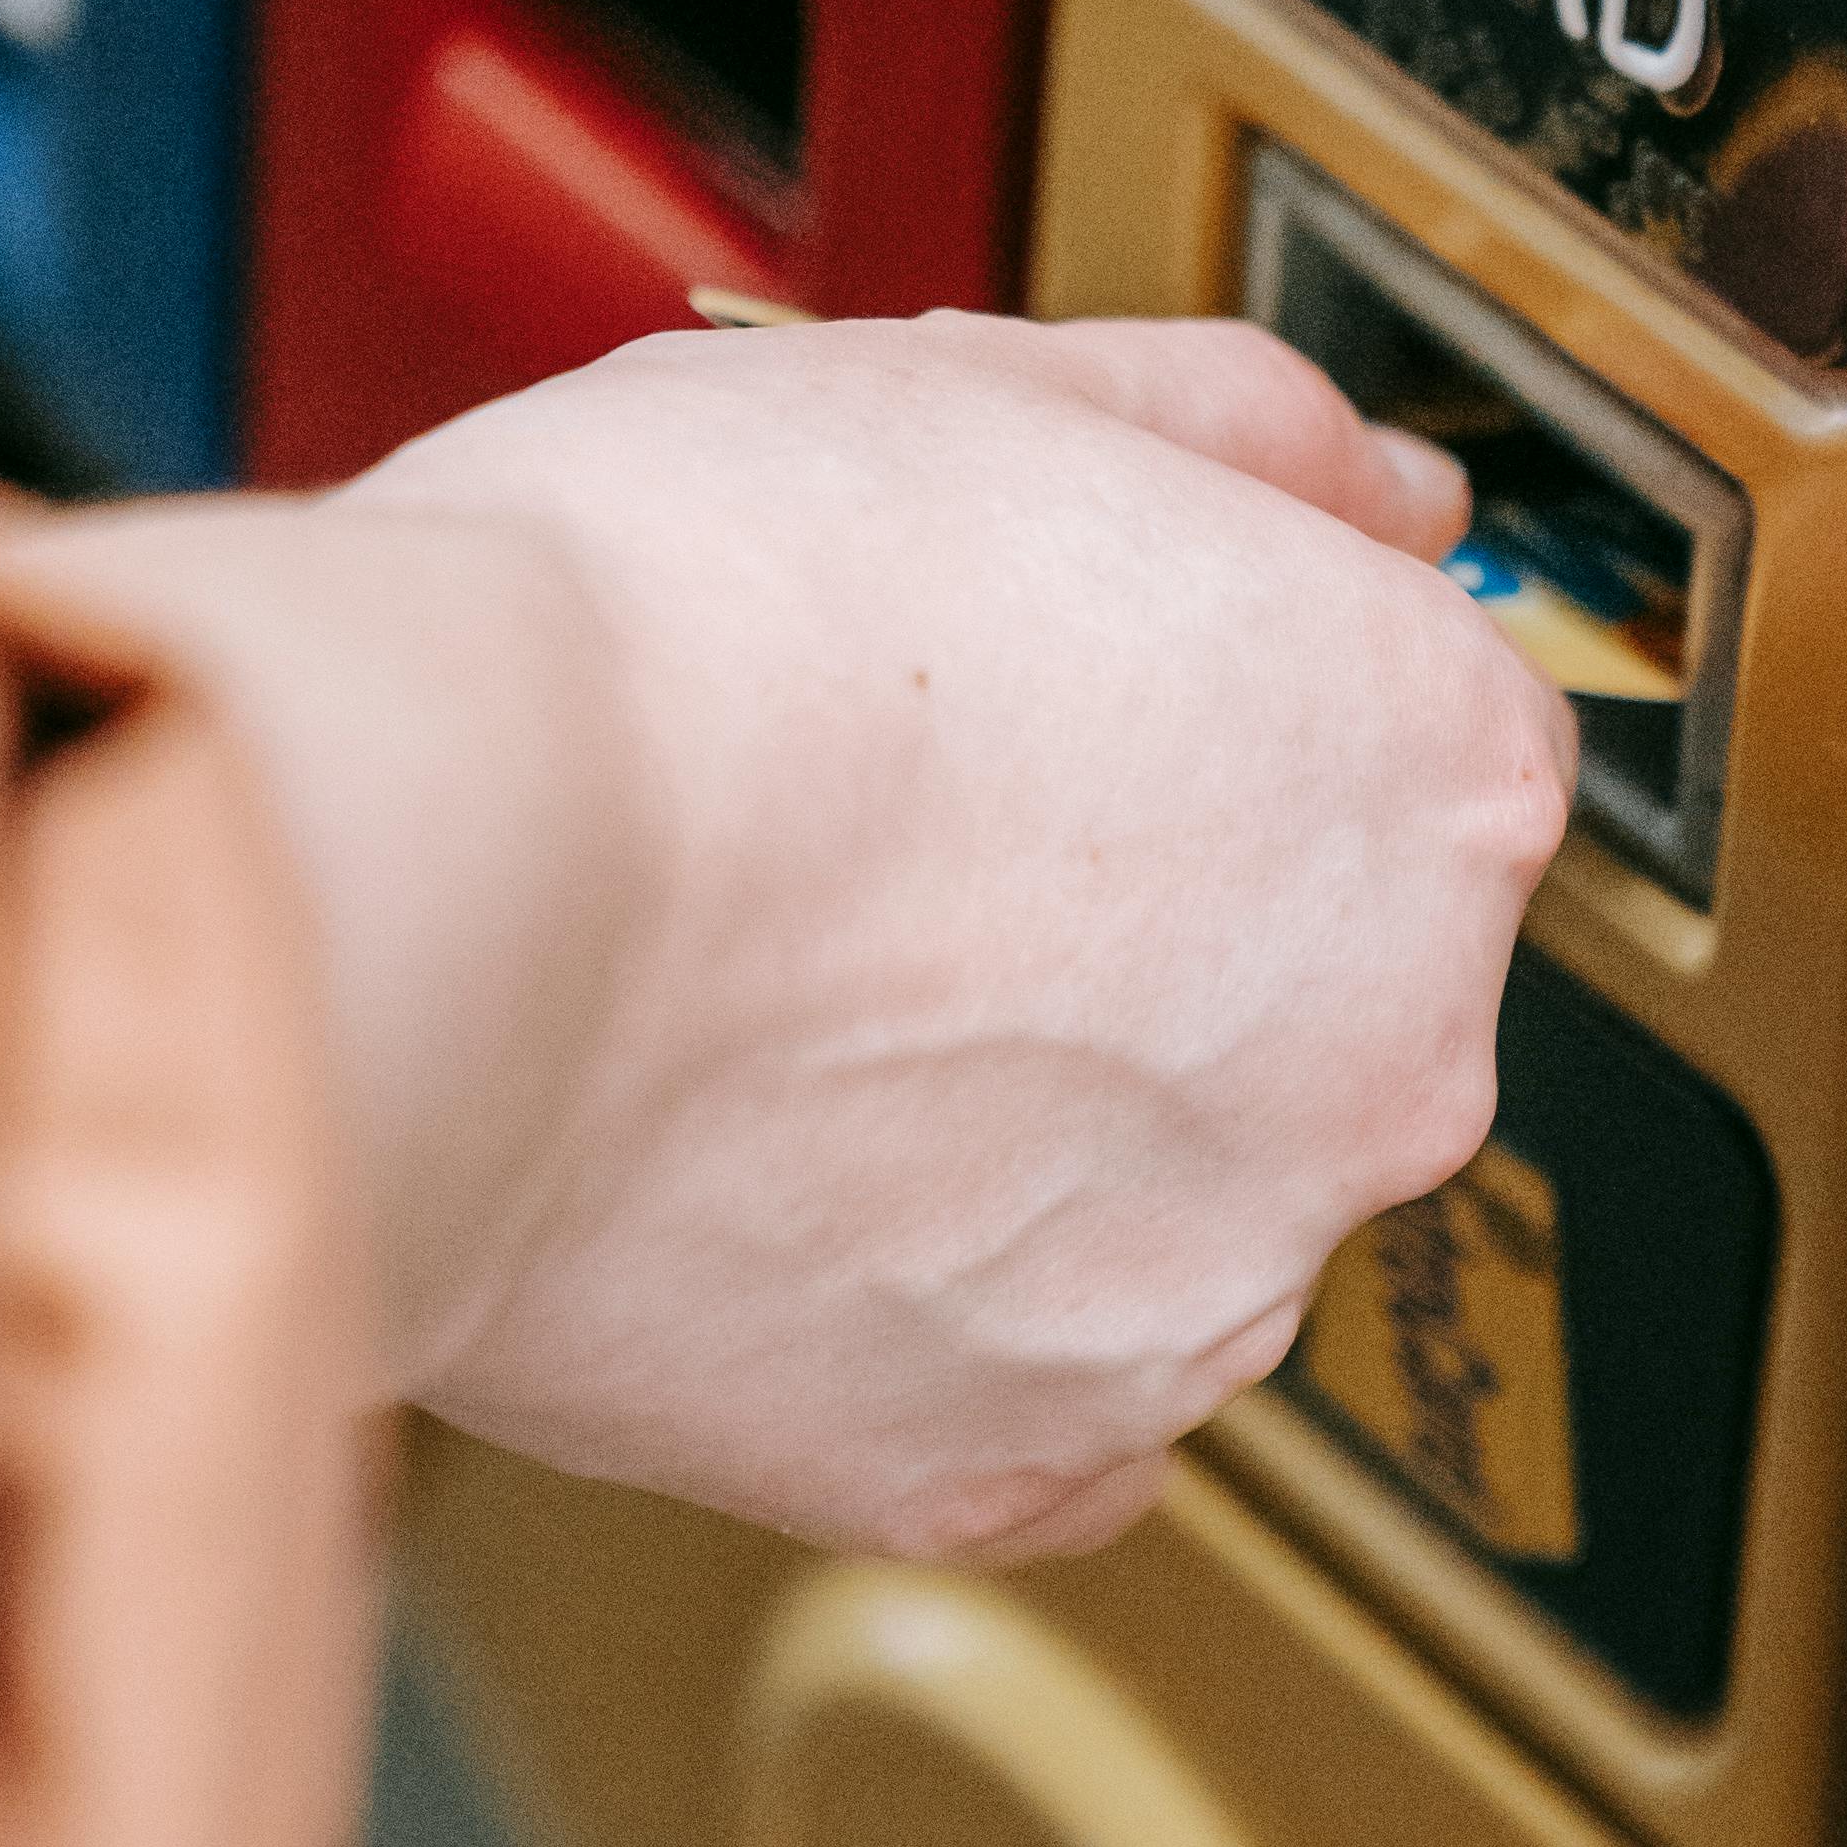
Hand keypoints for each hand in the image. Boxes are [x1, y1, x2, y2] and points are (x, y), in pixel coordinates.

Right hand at [56, 316, 1573, 1560]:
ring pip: (1179, 1192)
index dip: (1239, 695)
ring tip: (802, 1001)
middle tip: (904, 836)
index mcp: (1423, 775)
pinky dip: (943, 1321)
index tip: (1102, 692)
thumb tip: (1373, 491)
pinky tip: (806, 1192)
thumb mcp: (985, 386)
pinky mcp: (1014, 1460)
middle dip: (1153, 920)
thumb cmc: (661, 628)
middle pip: (1325, 982)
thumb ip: (1245, 438)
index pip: (1425, 737)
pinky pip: (1041, 1400)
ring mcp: (1208, 1283)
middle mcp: (1381, 1056)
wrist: (421, 887)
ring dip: (1043, 1123)